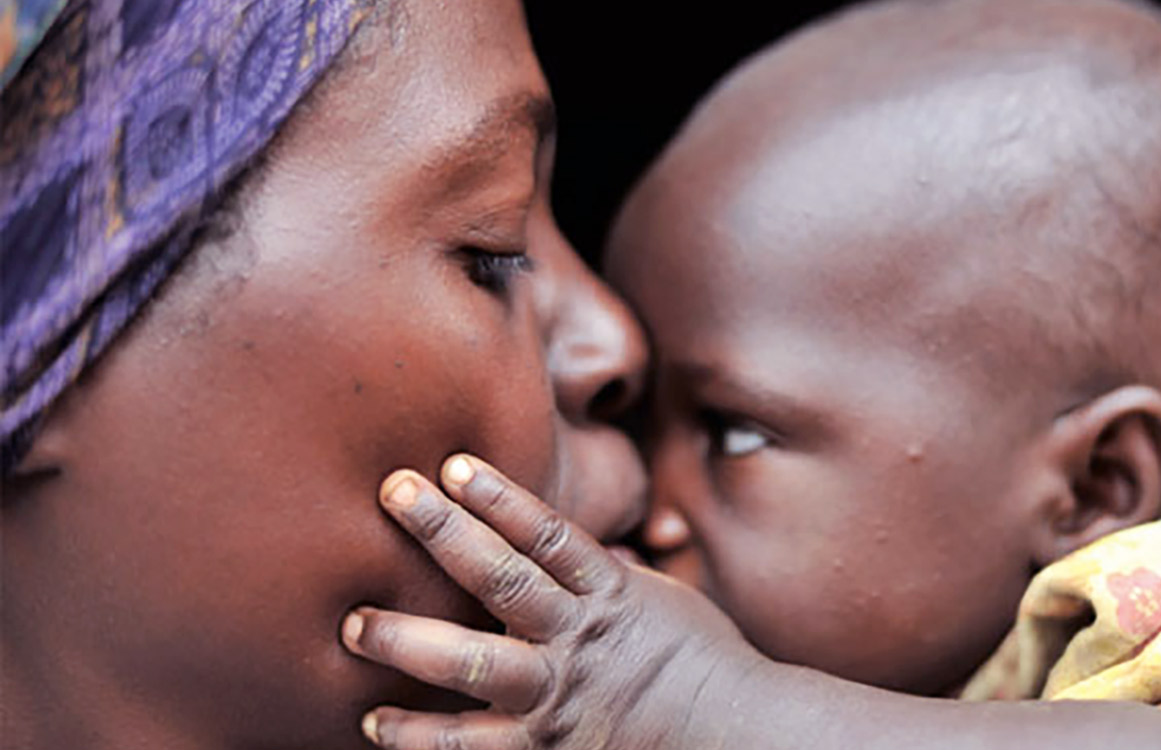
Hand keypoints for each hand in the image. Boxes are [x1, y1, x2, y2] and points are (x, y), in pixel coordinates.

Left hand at [342, 454, 764, 749]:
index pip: (547, 535)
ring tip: (352, 623)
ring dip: (407, 639)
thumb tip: (575, 539)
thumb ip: (610, 570)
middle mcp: (578, 638)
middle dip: (443, 534)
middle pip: (500, 580)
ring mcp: (559, 694)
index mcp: (610, 593)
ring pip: (471, 662)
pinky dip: (419, 734)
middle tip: (392, 496)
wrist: (736, 732)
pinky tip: (373, 722)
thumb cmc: (701, 660)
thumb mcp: (663, 598)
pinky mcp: (547, 747)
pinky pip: (469, 743)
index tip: (453, 464)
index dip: (500, 497)